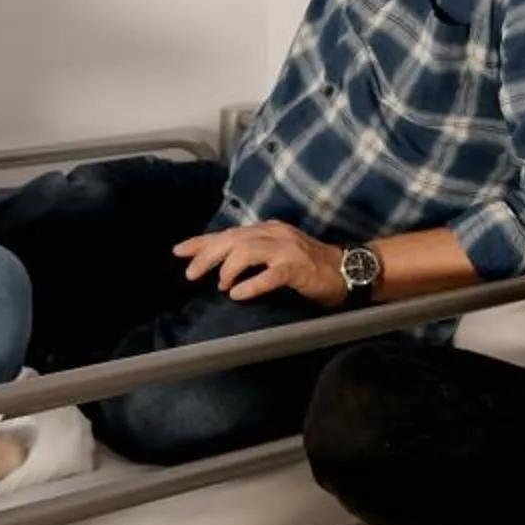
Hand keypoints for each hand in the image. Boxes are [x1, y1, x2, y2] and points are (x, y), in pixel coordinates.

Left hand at [177, 219, 349, 305]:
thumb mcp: (276, 254)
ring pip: (248, 251)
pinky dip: (252, 284)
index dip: (202, 242)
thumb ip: (252, 255)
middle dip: (208, 255)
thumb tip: (219, 266)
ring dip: (229, 269)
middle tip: (191, 274)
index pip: (228, 233)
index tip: (178, 252)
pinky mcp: (298, 267)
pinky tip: (239, 294)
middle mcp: (275, 234)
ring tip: (221, 286)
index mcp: (267, 229)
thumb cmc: (309, 266)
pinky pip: (271, 274)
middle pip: (233, 239)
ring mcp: (287, 249)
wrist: (346, 269)